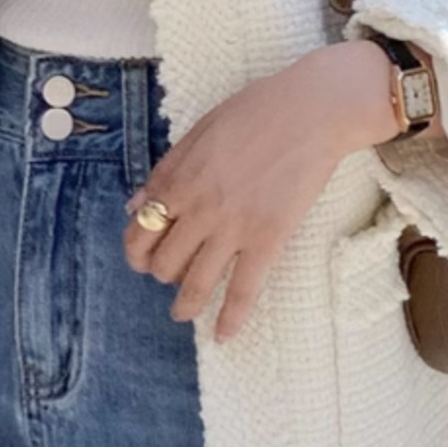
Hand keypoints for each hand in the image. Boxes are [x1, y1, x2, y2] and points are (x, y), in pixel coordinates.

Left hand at [123, 39, 400, 341]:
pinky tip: (224, 336)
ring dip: (184, 305)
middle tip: (170, 276)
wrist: (311, 111)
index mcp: (179, 179)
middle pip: (164, 262)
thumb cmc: (257, 110)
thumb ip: (166, 169)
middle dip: (161, 274)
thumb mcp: (199, 129)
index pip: (142, 230)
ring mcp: (233, 228)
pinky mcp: (268, 239)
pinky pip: (244, 290)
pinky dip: (231, 318)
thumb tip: (137, 203)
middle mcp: (199, 209)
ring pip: (195, 283)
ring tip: (182, 314)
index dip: (137, 250)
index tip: (142, 257)